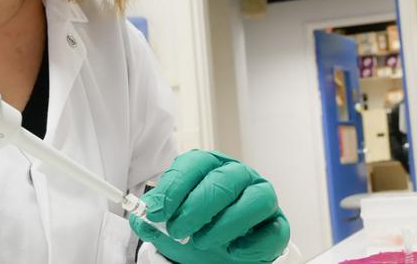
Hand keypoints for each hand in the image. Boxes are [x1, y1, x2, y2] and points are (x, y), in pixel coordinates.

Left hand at [131, 150, 290, 263]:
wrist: (219, 253)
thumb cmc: (197, 229)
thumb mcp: (169, 224)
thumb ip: (153, 217)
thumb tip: (140, 214)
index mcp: (210, 167)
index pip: (195, 163)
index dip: (175, 186)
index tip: (156, 210)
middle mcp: (239, 176)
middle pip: (224, 179)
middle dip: (197, 206)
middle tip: (178, 229)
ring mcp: (261, 197)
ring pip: (255, 198)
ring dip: (225, 223)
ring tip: (202, 242)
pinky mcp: (276, 225)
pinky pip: (273, 230)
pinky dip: (253, 243)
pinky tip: (232, 251)